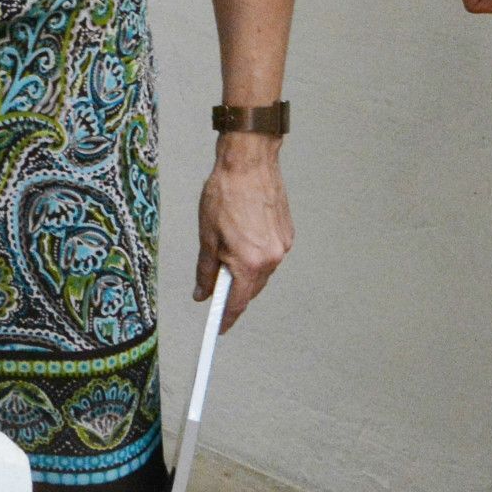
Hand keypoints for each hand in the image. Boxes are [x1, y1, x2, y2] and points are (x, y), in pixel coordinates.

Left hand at [194, 137, 290, 330]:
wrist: (249, 162)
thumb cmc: (225, 193)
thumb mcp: (207, 236)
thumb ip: (205, 271)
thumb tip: (203, 293)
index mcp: (249, 262)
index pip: (237, 302)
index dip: (226, 318)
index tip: (219, 329)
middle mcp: (272, 258)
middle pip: (251, 289)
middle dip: (233, 291)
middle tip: (214, 286)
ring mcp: (282, 245)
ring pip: (261, 272)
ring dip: (245, 271)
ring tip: (227, 249)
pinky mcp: (287, 233)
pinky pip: (270, 255)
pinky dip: (256, 255)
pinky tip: (243, 237)